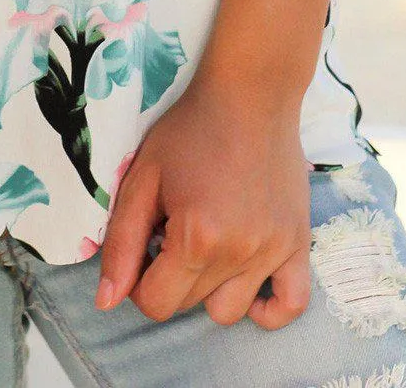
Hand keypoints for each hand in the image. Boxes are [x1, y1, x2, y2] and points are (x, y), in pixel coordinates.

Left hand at [95, 84, 310, 327]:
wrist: (250, 93)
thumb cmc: (190, 129)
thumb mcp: (142, 178)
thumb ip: (121, 243)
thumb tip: (106, 302)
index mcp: (197, 238)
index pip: (156, 303)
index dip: (138, 281)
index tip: (144, 246)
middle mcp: (239, 253)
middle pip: (189, 306)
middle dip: (169, 277)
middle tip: (171, 232)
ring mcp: (274, 251)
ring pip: (230, 312)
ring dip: (208, 289)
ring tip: (205, 246)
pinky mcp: (299, 243)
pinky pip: (292, 304)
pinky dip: (269, 309)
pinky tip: (247, 284)